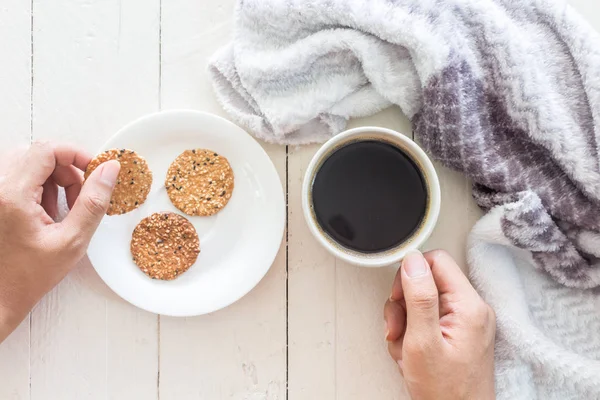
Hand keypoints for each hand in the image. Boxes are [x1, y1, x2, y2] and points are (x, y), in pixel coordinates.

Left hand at [0, 141, 119, 341]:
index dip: (76, 154)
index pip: (47, 149)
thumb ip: (93, 202)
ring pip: (28, 163)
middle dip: (66, 169)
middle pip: (37, 154)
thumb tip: (109, 170)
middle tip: (81, 195)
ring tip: (63, 210)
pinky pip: (17, 177)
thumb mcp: (72, 241)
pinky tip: (47, 214)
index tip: (95, 171)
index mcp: (12, 195)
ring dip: (53, 179)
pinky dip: (38, 188)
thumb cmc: (27, 277)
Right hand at [384, 250, 495, 399]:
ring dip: (405, 323)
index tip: (399, 297)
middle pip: (427, 282)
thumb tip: (413, 260)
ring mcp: (465, 323)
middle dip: (404, 305)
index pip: (436, 261)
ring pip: (422, 302)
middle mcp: (471, 310)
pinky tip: (412, 353)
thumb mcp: (423, 342)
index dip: (410, 274)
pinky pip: (427, 319)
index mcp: (469, 306)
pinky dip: (412, 334)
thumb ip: (419, 297)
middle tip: (398, 328)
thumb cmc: (445, 392)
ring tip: (405, 348)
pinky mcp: (457, 334)